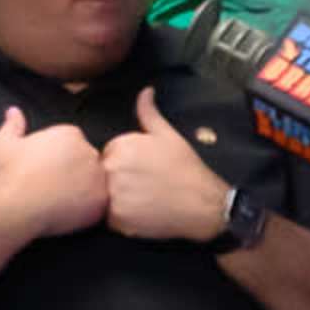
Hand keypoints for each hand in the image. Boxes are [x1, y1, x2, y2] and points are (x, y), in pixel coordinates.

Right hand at [0, 105, 105, 237]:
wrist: (17, 206)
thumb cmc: (10, 174)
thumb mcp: (4, 143)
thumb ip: (13, 125)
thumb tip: (13, 111)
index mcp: (70, 134)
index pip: (73, 143)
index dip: (58, 158)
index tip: (46, 168)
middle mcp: (89, 151)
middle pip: (86, 161)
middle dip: (73, 171)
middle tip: (52, 184)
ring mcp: (98, 176)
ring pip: (95, 182)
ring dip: (83, 189)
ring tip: (59, 198)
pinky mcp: (102, 200)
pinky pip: (99, 203)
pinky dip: (88, 207)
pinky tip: (67, 210)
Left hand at [98, 85, 232, 243]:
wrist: (205, 204)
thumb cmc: (187, 169)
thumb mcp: (169, 135)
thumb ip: (149, 113)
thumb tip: (145, 90)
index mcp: (121, 146)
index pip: (110, 154)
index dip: (128, 163)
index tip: (146, 170)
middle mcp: (113, 169)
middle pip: (105, 176)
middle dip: (121, 181)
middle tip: (147, 187)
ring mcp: (114, 196)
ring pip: (106, 198)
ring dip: (121, 200)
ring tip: (146, 201)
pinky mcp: (119, 220)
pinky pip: (111, 219)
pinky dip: (124, 219)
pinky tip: (145, 214)